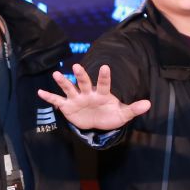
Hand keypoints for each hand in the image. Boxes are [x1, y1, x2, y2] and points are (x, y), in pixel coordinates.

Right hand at [37, 64, 151, 131]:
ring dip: (63, 81)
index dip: (104, 76)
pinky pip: (57, 101)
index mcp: (102, 94)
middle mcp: (88, 93)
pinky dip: (49, 97)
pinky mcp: (68, 106)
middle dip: (81, 75)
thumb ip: (134, 109)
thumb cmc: (110, 115)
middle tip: (77, 66)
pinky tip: (40, 92)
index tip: (105, 66)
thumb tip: (149, 104)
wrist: (97, 122)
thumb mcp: (123, 114)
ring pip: (69, 88)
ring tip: (55, 74)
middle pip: (84, 82)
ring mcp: (77, 98)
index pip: (104, 84)